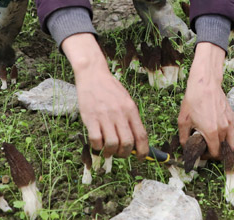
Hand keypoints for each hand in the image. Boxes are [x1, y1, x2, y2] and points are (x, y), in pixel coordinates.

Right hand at [62, 33, 148, 158]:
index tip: (140, 157)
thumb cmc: (110, 88)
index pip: (141, 135)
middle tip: (120, 153)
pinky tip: (97, 143)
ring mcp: (105, 116)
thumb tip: (135, 139)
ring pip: (112, 144)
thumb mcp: (126, 100)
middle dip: (125, 154)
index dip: (143, 151)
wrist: (93, 75)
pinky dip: (97, 146)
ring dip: (110, 152)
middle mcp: (120, 114)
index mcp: (131, 110)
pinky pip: (96, 140)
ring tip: (108, 150)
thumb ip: (130, 118)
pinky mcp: (90, 118)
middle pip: (127, 143)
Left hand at [178, 42, 233, 158]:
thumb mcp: (183, 120)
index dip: (207, 157)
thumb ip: (184, 137)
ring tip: (224, 156)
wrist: (204, 84)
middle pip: (224, 150)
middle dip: (217, 155)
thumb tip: (185, 147)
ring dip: (230, 153)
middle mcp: (223, 130)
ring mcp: (231, 124)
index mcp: (211, 132)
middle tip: (209, 152)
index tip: (201, 154)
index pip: (214, 153)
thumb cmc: (193, 100)